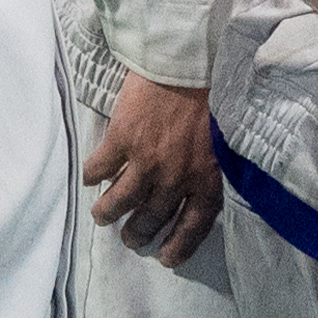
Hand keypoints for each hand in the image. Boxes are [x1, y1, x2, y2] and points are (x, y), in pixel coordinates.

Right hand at [84, 74, 222, 266]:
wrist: (190, 58)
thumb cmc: (215, 92)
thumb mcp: (226, 138)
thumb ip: (214, 166)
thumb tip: (201, 187)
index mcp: (207, 178)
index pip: (193, 226)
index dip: (177, 247)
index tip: (165, 259)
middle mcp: (176, 177)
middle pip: (151, 217)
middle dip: (137, 233)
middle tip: (130, 238)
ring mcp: (146, 159)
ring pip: (120, 201)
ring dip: (108, 212)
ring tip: (102, 216)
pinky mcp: (122, 138)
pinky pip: (100, 168)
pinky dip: (92, 176)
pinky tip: (90, 179)